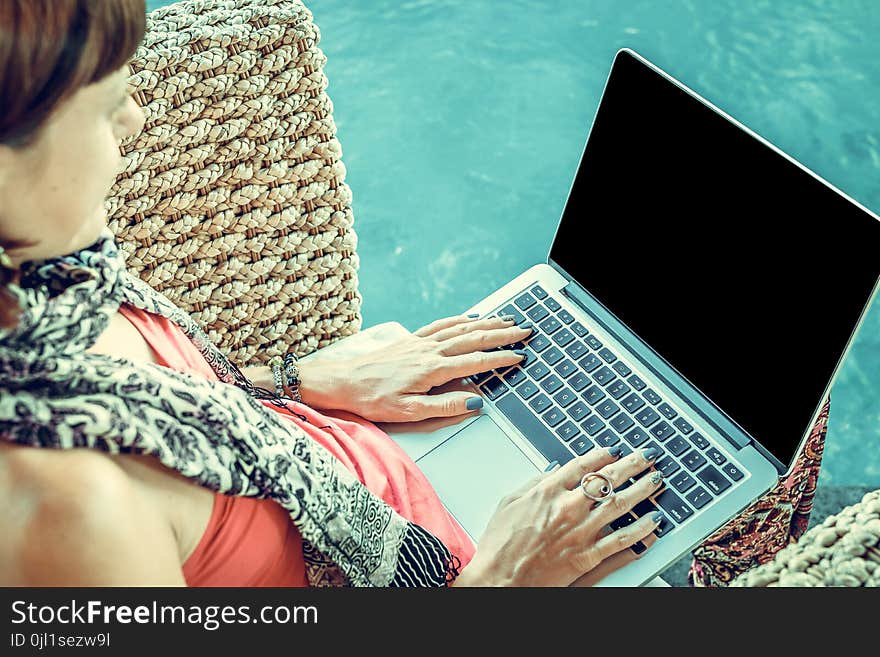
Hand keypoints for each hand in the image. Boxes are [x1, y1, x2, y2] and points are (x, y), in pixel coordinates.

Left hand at [296, 313, 532, 421]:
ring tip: (507, 319)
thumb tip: (475, 403)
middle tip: (526, 331)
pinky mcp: (411, 339)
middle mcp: (429, 350)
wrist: (342, 381)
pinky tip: (471, 317)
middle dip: (502, 333)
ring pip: (460, 327)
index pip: (475, 361)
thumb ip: (444, 408)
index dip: (501, 359)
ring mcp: (420, 342)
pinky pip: (442, 324)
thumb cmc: (372, 399)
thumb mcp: (408, 412)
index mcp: (432, 369)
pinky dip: (461, 319)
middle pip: (473, 337)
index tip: (521, 356)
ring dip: (486, 322)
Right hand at [452, 446, 665, 586]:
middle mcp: (567, 507)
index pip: (582, 465)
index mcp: (547, 491)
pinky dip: (641, 530)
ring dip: (642, 491)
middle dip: (631, 465)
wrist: (500, 579)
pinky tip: (653, 523)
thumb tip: (554, 471)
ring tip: (657, 482)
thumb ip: (534, 483)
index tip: (614, 450)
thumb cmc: (499, 544)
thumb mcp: (509, 502)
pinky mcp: (587, 556)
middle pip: (607, 479)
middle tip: (647, 457)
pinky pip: (621, 541)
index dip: (602, 455)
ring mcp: (580, 532)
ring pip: (620, 505)